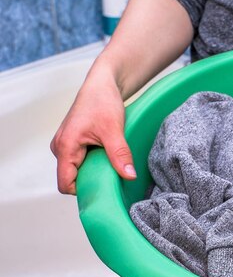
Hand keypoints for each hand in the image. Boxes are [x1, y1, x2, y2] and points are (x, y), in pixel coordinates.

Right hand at [50, 69, 134, 194]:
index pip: (65, 184)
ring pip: (78, 170)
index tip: (104, 191)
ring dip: (94, 171)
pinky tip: (109, 157)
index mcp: (64, 146)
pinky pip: (81, 162)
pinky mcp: (74, 143)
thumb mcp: (114, 130)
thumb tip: (129, 176)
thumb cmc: (102, 101)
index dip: (83, 191)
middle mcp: (60, 147)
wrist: (103, 84)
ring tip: (112, 163)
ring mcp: (66, 145)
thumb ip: (119, 154)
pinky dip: (95, 163)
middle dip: (91, 181)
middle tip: (113, 177)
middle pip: (72, 179)